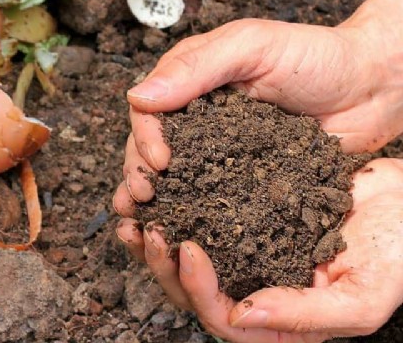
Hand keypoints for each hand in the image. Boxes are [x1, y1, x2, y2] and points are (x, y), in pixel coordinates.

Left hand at [114, 158, 402, 342]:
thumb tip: (240, 314)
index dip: (198, 289)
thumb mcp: (363, 296)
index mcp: (280, 322)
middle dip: (163, 265)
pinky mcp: (242, 220)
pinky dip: (175, 207)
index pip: (223, 319)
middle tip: (147, 229)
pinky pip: (199, 219)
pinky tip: (159, 189)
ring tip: (135, 212)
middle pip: (193, 292)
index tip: (187, 248)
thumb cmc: (397, 253)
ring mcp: (247, 255)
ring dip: (156, 240)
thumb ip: (305, 315)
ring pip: (187, 259)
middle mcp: (256, 291)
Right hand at [115, 0, 402, 207]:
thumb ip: (197, 67)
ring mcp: (219, 151)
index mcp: (190, 82)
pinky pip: (212, 198)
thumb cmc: (316, 55)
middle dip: (139, 173)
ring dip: (156, 200)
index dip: (144, 136)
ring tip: (144, 224)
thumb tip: (137, 96)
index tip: (159, 161)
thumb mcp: (252, 47)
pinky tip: (180, 234)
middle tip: (143, 198)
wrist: (373, 88)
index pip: (148, 110)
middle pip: (151, 147)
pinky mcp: (243, 180)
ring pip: (175, 177)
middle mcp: (197, 118)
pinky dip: (192, 216)